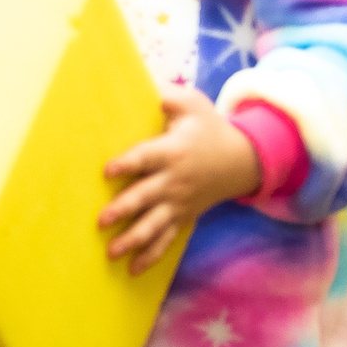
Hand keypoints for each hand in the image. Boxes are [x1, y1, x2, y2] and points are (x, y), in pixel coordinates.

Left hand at [97, 83, 260, 274]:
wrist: (244, 159)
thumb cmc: (208, 126)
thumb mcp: (191, 103)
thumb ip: (164, 93)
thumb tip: (137, 76)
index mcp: (173, 151)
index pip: (147, 158)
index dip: (128, 163)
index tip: (108, 170)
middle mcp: (175, 180)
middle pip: (147, 196)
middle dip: (125, 208)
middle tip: (102, 219)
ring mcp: (180, 203)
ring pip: (155, 224)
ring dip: (133, 239)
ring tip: (111, 252)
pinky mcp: (184, 217)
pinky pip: (167, 239)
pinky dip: (151, 255)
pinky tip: (132, 271)